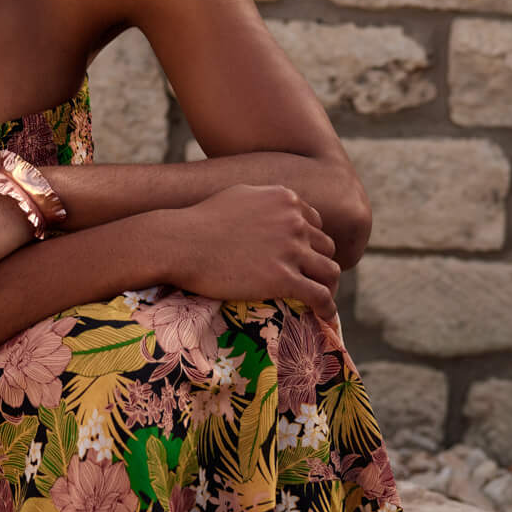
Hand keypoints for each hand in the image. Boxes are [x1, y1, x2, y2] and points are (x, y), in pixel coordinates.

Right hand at [164, 184, 340, 322]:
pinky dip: (327, 308)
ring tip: (323, 300)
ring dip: (328, 286)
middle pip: (326, 247)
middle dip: (319, 263)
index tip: (304, 259)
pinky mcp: (283, 278)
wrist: (181, 243)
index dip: (311, 243)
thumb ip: (265, 200)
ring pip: (330, 271)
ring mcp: (291, 250)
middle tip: (310, 281)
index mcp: (286, 200)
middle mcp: (294, 222)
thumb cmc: (201, 221)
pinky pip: (320, 295)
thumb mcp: (240, 196)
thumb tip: (275, 208)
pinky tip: (325, 316)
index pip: (316, 224)